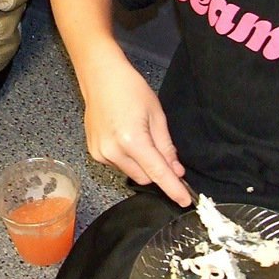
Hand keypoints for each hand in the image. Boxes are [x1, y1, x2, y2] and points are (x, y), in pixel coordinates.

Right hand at [82, 59, 191, 206]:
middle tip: (162, 151)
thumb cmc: (130, 88)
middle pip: (144, 177)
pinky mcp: (94, 152)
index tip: (185, 201)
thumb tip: (176, 170)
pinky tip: (125, 137)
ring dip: (141, 164)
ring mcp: (100, 153)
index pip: (158, 173)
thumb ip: (166, 147)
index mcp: (132, 140)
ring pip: (131, 173)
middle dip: (157, 171)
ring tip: (138, 135)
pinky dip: (127, 159)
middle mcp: (113, 151)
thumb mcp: (156, 115)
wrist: (100, 76)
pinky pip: (118, 165)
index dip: (173, 189)